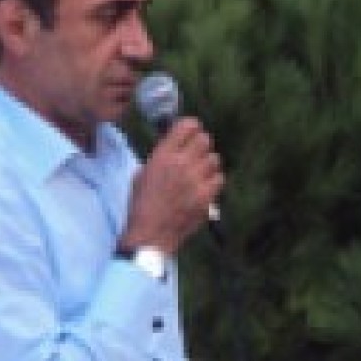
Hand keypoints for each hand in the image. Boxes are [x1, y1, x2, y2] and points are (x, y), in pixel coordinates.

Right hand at [118, 117, 221, 254]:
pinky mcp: (206, 197)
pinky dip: (213, 181)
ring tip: (199, 174)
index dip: (192, 127)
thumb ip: (160, 157)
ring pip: (214, 159)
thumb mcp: (142, 174)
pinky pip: (219, 178)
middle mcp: (180, 164)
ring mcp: (195, 180)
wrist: (149, 235)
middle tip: (197, 154)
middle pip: (205, 140)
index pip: (187, 126)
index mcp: (162, 155)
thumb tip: (176, 146)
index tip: (192, 132)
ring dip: (208, 164)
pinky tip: (204, 187)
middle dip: (201, 145)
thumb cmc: (142, 206)